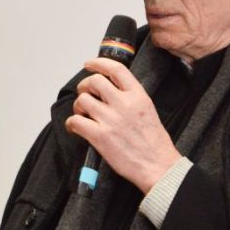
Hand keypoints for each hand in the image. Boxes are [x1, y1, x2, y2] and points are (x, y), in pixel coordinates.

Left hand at [66, 56, 181, 193]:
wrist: (157, 166)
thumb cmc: (154, 143)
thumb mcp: (149, 110)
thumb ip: (131, 98)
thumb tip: (111, 91)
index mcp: (138, 95)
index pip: (115, 69)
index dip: (98, 63)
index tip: (89, 64)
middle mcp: (123, 104)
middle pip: (94, 82)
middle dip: (84, 86)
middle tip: (84, 94)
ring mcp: (110, 119)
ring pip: (82, 100)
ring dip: (78, 106)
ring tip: (83, 114)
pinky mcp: (100, 136)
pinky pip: (75, 121)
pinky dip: (72, 123)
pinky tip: (76, 127)